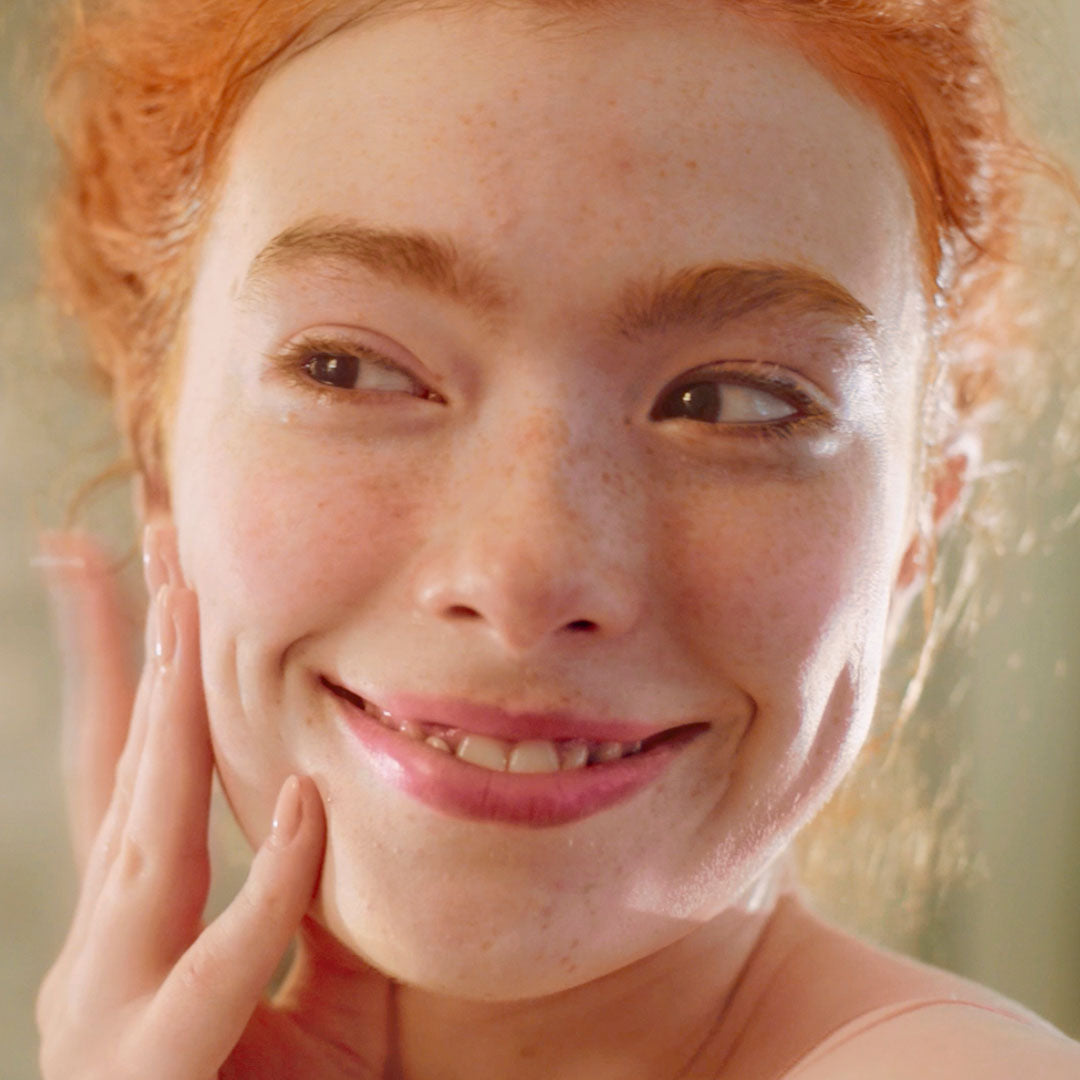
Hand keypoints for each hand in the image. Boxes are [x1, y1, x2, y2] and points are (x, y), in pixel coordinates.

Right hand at [36, 527, 326, 1079]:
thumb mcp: (306, 996)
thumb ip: (306, 908)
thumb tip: (330, 806)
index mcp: (135, 923)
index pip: (126, 770)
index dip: (129, 671)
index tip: (141, 577)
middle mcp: (101, 951)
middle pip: (118, 772)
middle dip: (136, 653)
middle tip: (146, 540)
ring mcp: (107, 1013)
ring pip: (150, 841)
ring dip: (176, 725)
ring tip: (196, 618)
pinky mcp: (148, 1077)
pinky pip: (223, 970)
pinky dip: (269, 891)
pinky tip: (312, 810)